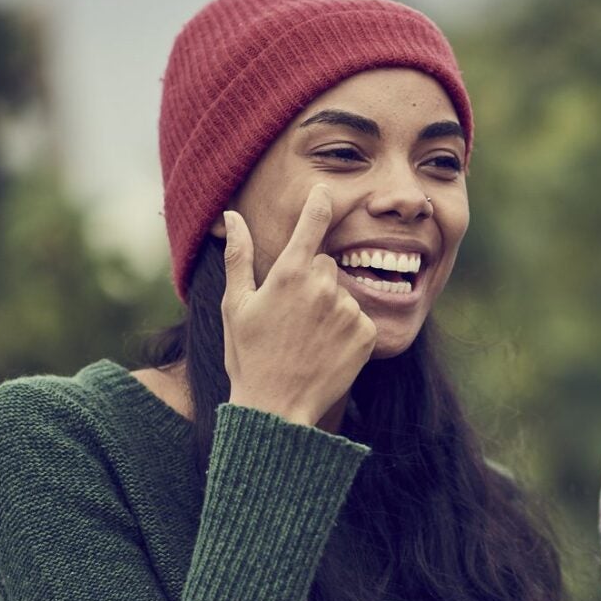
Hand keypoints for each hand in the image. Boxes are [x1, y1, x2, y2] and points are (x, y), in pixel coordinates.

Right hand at [222, 186, 376, 426]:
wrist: (277, 409)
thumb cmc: (249, 357)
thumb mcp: (235, 305)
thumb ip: (239, 257)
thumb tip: (234, 216)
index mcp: (289, 274)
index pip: (312, 224)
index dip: (319, 204)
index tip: (327, 190)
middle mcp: (323, 287)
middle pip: (325, 265)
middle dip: (311, 280)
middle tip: (290, 315)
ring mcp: (348, 310)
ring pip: (342, 294)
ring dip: (328, 308)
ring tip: (305, 338)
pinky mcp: (367, 334)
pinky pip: (358, 319)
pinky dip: (346, 330)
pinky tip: (325, 350)